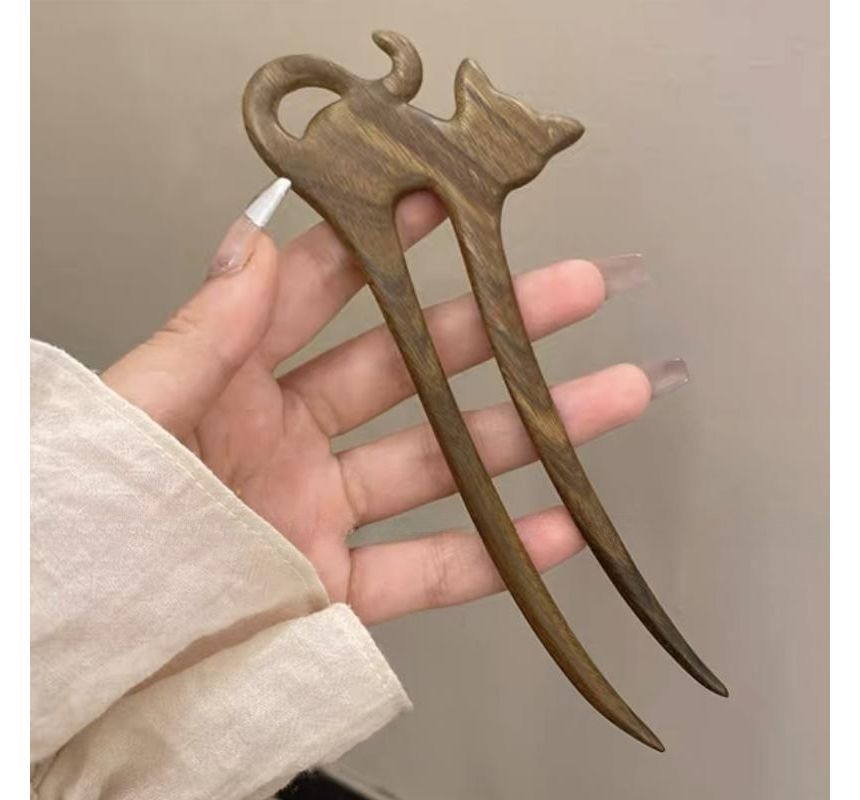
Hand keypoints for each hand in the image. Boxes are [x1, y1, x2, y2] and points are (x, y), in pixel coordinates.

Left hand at [103, 183, 673, 624]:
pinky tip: (558, 527)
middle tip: (569, 290)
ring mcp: (320, 514)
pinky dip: (497, 553)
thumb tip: (254, 243)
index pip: (324, 293)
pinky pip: (427, 570)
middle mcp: (287, 440)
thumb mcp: (139, 418)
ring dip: (527, 434)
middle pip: (414, 370)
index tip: (447, 199)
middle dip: (497, 328)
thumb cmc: (92, 527)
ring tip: (606, 396)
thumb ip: (198, 337)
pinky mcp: (335, 590)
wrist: (86, 655)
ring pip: (442, 464)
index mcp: (235, 384)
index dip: (387, 242)